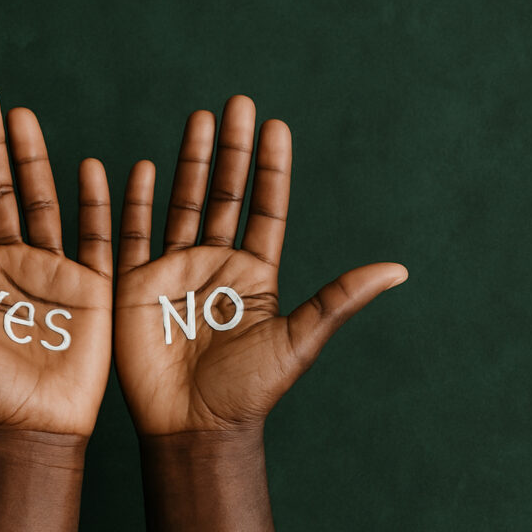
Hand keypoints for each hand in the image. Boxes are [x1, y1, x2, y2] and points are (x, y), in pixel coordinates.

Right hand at [115, 95, 406, 434]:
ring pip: (180, 203)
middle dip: (230, 149)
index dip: (271, 168)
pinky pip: (133, 235)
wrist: (193, 428)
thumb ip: (337, 300)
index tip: (276, 126)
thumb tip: (399, 268)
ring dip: (188, 162)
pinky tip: (141, 168)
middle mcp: (215, 264)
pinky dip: (133, 202)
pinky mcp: (136, 285)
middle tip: (236, 103)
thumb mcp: (296, 342)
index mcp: (254, 273)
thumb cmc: (247, 392)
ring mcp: (174, 271)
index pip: (265, 208)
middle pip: (222, 193)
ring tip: (198, 120)